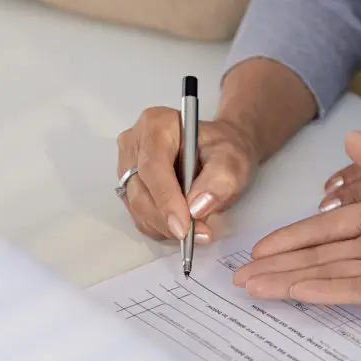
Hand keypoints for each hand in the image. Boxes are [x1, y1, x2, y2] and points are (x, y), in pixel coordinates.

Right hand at [117, 107, 257, 240]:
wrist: (220, 151)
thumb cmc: (224, 149)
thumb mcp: (233, 159)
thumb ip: (219, 180)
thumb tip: (196, 208)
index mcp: (157, 124)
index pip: (153, 166)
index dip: (166, 199)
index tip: (184, 226)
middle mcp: (134, 143)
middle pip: (140, 191)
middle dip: (167, 220)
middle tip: (198, 236)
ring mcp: (127, 166)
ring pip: (138, 207)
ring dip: (165, 227)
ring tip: (197, 230)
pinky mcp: (130, 187)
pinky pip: (139, 215)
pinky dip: (161, 227)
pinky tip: (183, 224)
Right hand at [235, 132, 360, 306]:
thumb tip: (350, 142)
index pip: (324, 229)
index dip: (291, 238)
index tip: (260, 248)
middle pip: (317, 257)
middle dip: (278, 267)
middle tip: (240, 277)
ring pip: (329, 276)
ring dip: (291, 282)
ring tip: (255, 289)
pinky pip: (359, 290)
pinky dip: (327, 292)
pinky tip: (298, 293)